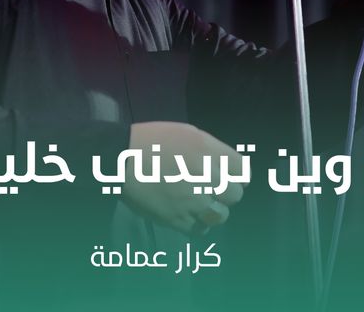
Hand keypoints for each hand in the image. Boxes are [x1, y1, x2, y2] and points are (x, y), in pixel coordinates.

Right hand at [122, 121, 245, 234]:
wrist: (121, 159)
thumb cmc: (152, 140)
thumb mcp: (187, 133)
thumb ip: (211, 149)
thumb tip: (227, 166)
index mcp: (208, 151)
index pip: (243, 170)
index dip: (237, 174)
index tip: (230, 176)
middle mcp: (205, 176)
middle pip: (235, 194)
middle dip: (226, 191)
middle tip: (212, 188)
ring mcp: (192, 201)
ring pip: (222, 215)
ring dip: (215, 209)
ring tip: (202, 203)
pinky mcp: (177, 219)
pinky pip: (201, 230)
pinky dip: (198, 223)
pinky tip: (190, 214)